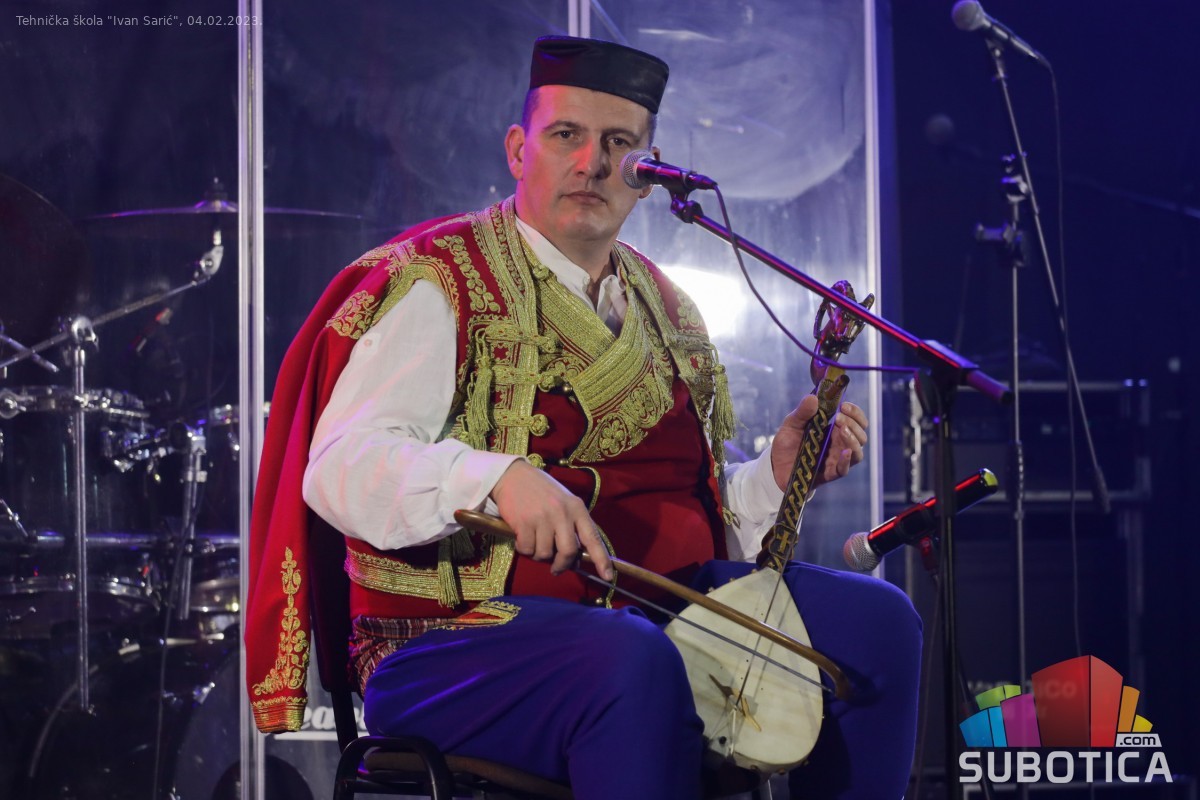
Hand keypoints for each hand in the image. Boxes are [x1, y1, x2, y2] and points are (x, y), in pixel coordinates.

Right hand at [489, 459, 613, 580]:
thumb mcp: (564, 501)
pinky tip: (522, 537)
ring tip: (534, 542)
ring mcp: (542, 518)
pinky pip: (527, 549)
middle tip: (556, 568)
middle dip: (562, 564)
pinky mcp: (524, 523)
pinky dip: (524, 549)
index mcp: (576, 508)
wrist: (513, 476)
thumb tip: (574, 557)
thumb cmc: (541, 491)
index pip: (593, 538)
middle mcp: (562, 513)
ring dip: (539, 555)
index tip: (607, 577)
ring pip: (545, 553)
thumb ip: (572, 525)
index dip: (601, 559)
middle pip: (568, 551)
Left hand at [770, 395, 868, 491]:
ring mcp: (836, 459)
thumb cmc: (786, 443)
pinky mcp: (829, 473)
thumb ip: (802, 412)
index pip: (856, 420)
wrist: (774, 466)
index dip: (855, 412)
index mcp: (834, 429)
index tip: (844, 405)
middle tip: (839, 417)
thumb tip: (813, 397)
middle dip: (854, 424)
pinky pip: (844, 469)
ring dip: (854, 440)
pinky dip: (847, 461)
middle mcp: (839, 444)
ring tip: (842, 430)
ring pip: (857, 452)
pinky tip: (845, 452)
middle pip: (861, 435)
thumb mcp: (791, 424)